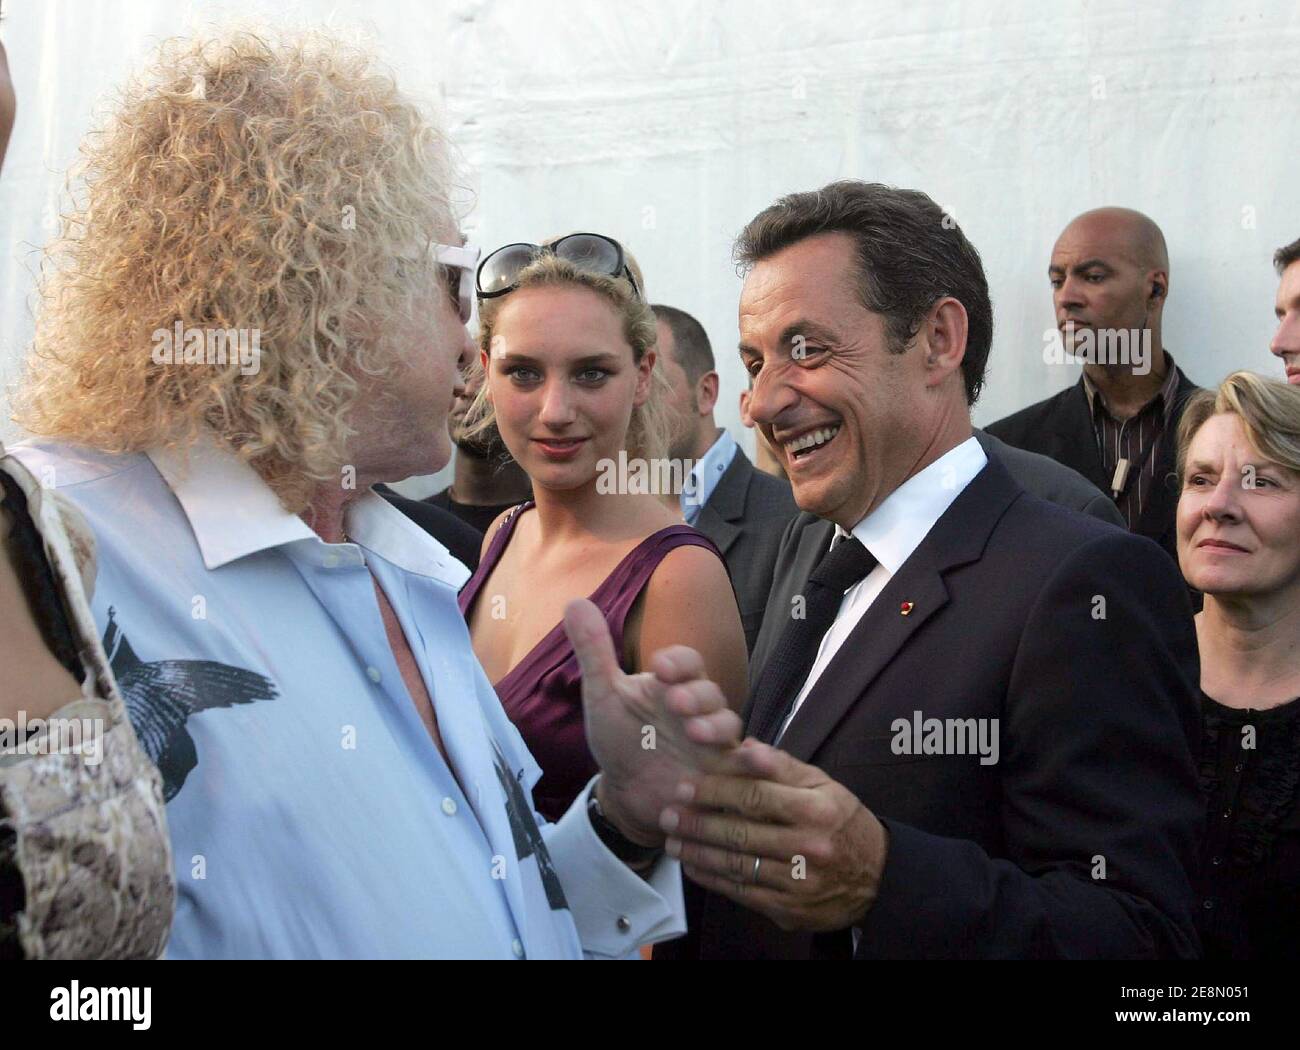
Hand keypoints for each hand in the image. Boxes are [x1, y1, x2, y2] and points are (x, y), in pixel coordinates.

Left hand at [564, 598, 743, 847]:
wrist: (629, 795)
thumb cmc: (620, 739)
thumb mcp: (604, 697)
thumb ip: (593, 652)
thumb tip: (574, 601)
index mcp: (673, 684)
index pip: (687, 662)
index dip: (678, 662)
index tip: (659, 667)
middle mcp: (700, 709)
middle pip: (710, 692)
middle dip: (696, 695)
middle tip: (675, 703)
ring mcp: (714, 741)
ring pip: (729, 725)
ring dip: (715, 726)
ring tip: (695, 733)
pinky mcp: (723, 774)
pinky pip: (746, 764)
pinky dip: (753, 760)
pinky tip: (750, 760)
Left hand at [659, 739, 888, 931]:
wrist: (876, 877)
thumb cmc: (840, 821)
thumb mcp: (821, 784)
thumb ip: (781, 766)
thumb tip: (745, 746)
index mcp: (817, 809)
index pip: (756, 796)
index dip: (715, 791)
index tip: (686, 786)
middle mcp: (809, 847)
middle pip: (741, 834)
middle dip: (697, 824)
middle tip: (668, 815)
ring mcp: (800, 882)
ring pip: (737, 866)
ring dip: (698, 853)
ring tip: (672, 841)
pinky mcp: (790, 909)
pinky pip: (743, 893)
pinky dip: (713, 879)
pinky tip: (693, 866)